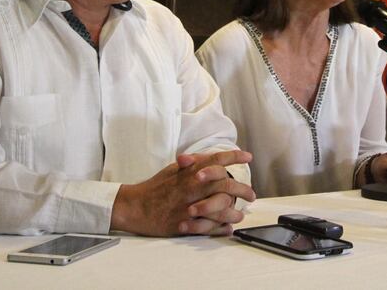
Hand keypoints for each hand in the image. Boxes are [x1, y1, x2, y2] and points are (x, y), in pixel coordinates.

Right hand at [111, 149, 255, 235]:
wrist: (135, 207)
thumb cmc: (155, 187)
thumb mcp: (172, 170)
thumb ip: (191, 163)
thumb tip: (207, 156)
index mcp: (189, 173)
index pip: (215, 160)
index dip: (234, 156)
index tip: (247, 157)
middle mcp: (191, 188)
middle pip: (224, 184)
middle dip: (242, 189)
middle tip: (251, 195)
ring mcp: (189, 206)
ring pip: (220, 208)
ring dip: (234, 211)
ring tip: (241, 214)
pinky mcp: (185, 224)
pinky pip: (208, 227)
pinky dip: (221, 228)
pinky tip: (229, 228)